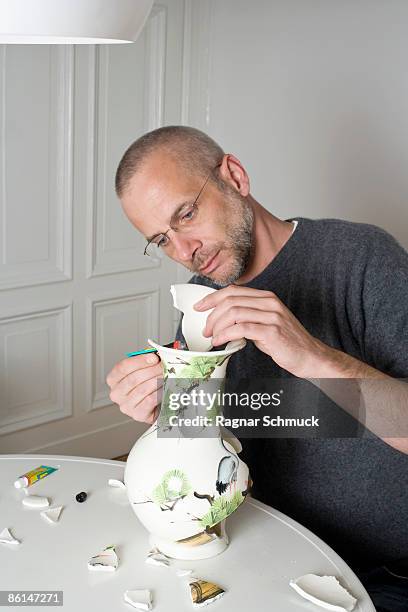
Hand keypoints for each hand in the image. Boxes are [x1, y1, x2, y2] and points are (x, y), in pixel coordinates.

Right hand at [106, 353, 162, 422]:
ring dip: (157, 380)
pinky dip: (159, 392)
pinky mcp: (137, 414)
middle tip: (164, 366)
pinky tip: (165, 387)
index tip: (154, 357)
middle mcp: (116, 393)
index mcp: (113, 379)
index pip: (123, 367)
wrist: (154, 406)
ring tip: (166, 376)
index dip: (139, 361)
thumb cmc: (147, 386)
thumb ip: (147, 361)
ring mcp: (125, 406)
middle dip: (151, 370)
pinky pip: (150, 400)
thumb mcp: (143, 370)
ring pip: (143, 389)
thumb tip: (156, 352)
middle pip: (133, 378)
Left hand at [194, 285, 330, 377]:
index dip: (212, 298)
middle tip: (206, 329)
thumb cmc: (287, 342)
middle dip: (212, 315)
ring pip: (233, 312)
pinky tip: (221, 341)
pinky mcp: (272, 331)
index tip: (200, 307)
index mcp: (267, 297)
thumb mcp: (265, 323)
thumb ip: (247, 317)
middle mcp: (269, 303)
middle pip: (230, 300)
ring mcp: (272, 316)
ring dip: (217, 326)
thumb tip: (222, 320)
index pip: (233, 291)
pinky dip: (226, 334)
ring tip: (213, 337)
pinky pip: (241, 328)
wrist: (309, 356)